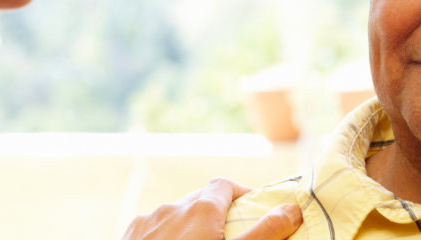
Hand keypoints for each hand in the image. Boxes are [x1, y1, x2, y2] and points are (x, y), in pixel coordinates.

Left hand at [119, 178, 301, 239]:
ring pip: (174, 215)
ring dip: (189, 226)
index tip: (252, 211)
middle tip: (230, 237)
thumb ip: (265, 234)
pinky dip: (166, 236)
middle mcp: (172, 208)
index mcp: (200, 209)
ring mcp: (146, 222)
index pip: (224, 185)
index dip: (239, 194)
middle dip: (215, 213)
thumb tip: (292, 210)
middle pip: (199, 200)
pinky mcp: (128, 236)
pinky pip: (153, 229)